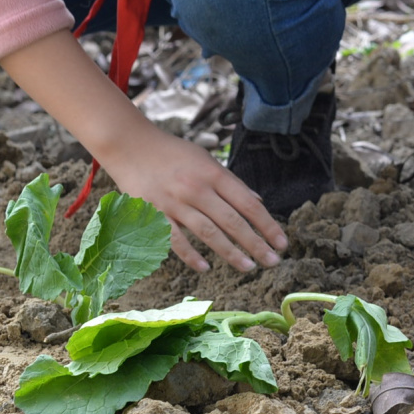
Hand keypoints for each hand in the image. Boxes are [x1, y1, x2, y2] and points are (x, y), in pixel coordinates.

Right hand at [93, 124, 288, 273]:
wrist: (131, 145)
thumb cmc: (174, 153)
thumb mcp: (208, 160)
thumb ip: (232, 183)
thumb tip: (257, 203)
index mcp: (215, 174)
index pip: (248, 204)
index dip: (267, 225)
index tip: (282, 242)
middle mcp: (197, 189)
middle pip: (233, 221)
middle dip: (256, 243)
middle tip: (273, 261)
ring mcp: (175, 203)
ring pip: (208, 232)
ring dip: (230, 252)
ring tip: (249, 267)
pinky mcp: (153, 214)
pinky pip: (174, 239)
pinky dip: (190, 255)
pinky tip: (206, 268)